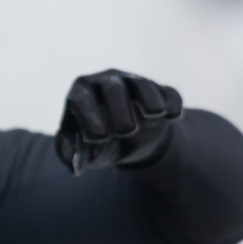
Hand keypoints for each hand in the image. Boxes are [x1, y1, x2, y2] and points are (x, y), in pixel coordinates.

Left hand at [55, 69, 182, 174]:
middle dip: (120, 108)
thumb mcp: (80, 149)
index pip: (81, 98)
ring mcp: (134, 83)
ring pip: (142, 84)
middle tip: (126, 131)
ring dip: (149, 99)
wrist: (125, 142)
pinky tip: (171, 117)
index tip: (100, 137)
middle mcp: (106, 81)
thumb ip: (70, 154)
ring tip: (154, 114)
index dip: (90, 115)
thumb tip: (74, 162)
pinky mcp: (159, 91)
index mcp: (81, 92)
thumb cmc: (95, 142)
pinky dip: (171, 103)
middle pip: (113, 86)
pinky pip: (168, 92)